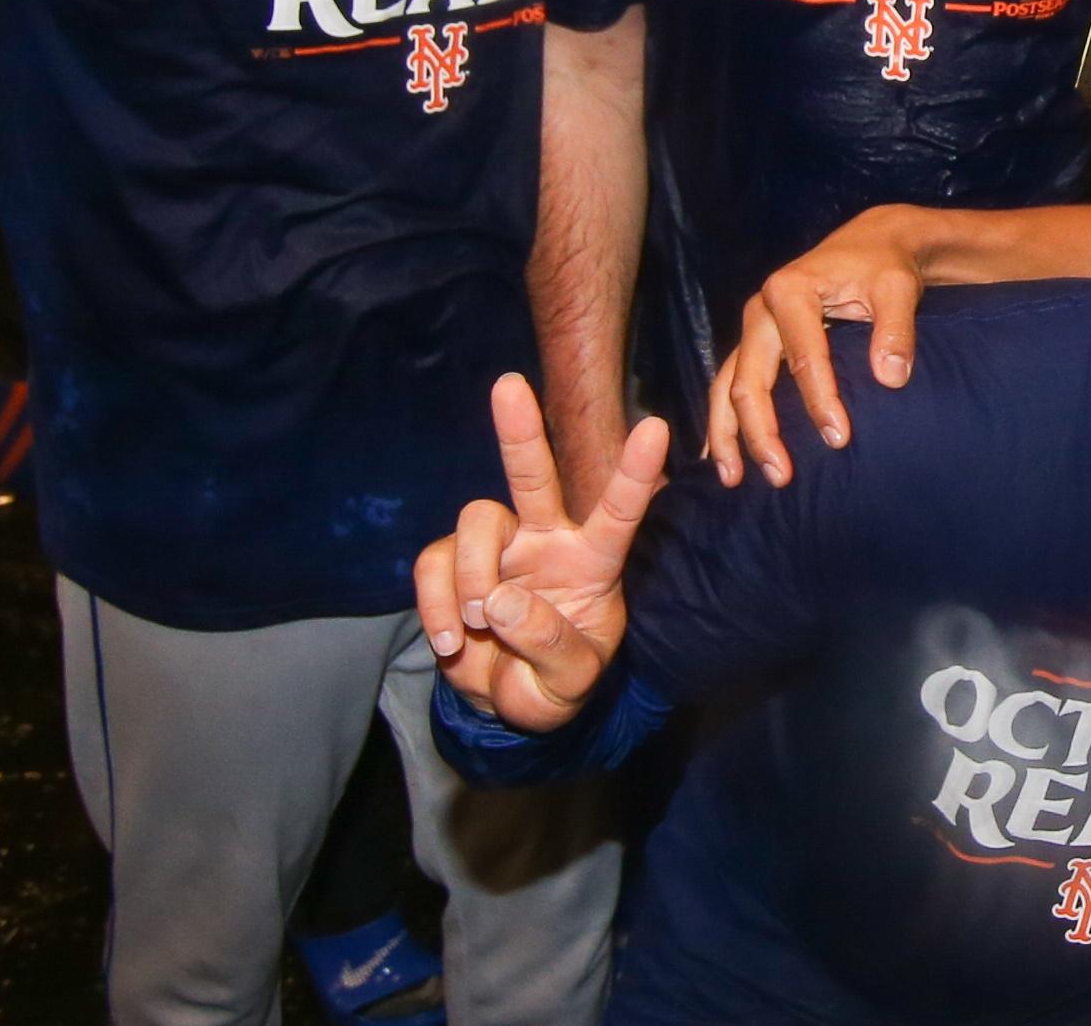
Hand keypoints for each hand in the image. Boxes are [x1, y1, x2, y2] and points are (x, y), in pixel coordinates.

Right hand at [413, 374, 669, 731]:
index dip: (635, 472)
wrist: (507, 705)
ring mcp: (498, 550)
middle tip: (510, 385)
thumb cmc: (557, 681)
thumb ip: (549, 644)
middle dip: (521, 431)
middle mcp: (547, 540)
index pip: (620, 511)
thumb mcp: (572, 680)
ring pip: (477, 522)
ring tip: (477, 626)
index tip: (656, 428)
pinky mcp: (452, 568)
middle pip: (534, 476)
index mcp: (594, 560)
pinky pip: (434, 565)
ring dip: (472, 575)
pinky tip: (450, 641)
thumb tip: (499, 602)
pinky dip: (435, 605)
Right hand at [707, 204, 935, 487]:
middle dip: (762, 431)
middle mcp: (760, 310)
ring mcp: (753, 327)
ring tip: (735, 480)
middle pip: (750, 379)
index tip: (838, 439)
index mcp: (791, 291)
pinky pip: (730, 385)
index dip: (820, 401)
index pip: (804, 357)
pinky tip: (721, 457)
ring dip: (730, 434)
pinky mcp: (755, 342)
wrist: (870, 245)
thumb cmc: (884, 268)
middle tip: (782, 476)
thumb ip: (896, 330)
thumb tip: (891, 378)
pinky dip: (723, 421)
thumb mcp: (898, 289)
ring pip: (728, 386)